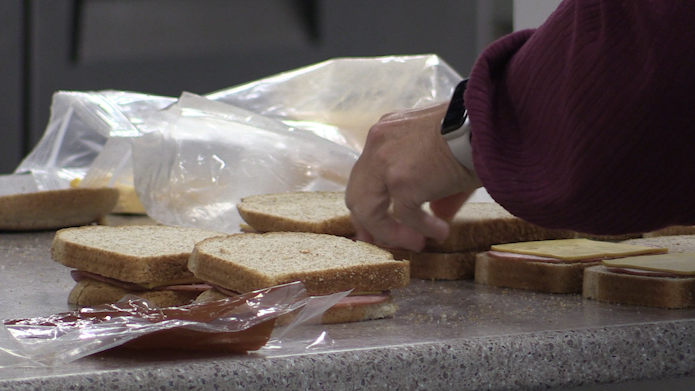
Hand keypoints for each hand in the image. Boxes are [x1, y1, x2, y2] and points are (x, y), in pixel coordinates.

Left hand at [345, 103, 480, 251]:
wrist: (488, 125)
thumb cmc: (473, 134)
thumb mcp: (444, 155)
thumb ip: (434, 188)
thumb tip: (439, 217)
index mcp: (385, 133)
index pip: (365, 174)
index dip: (371, 201)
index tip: (378, 223)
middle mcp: (377, 144)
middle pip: (357, 194)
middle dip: (369, 224)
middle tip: (384, 243)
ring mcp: (385, 163)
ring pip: (370, 211)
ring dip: (391, 233)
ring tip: (417, 243)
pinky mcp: (401, 181)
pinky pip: (405, 216)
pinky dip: (422, 228)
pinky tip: (440, 232)